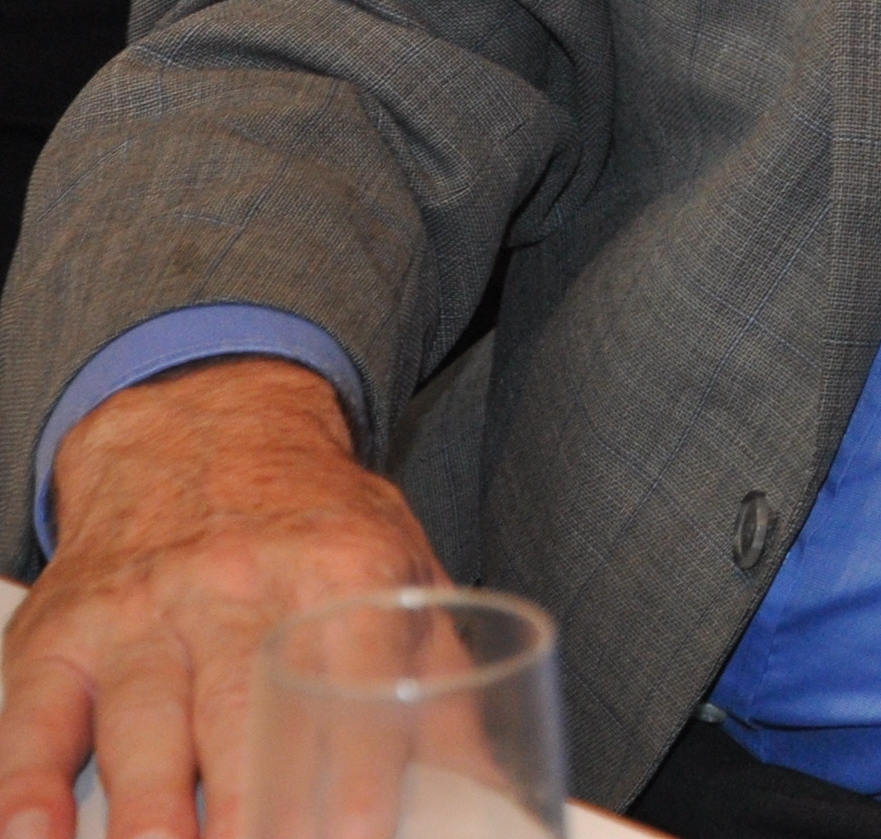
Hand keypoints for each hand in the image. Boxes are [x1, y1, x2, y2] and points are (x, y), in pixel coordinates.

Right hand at [0, 359, 442, 838]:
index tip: (361, 830)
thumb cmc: (313, 526)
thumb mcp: (398, 567)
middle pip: (240, 709)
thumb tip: (486, 783)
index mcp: (341, 568)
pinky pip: (36, 717)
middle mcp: (235, 586)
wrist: (201, 431)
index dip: (361, 762)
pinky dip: (28, 783)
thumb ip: (437, 672)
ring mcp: (141, 611)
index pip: (355, 673)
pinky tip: (36, 832)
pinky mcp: (61, 634)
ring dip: (149, 811)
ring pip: (141, 722)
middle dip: (248, 805)